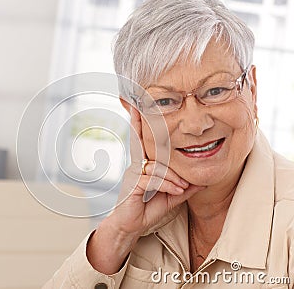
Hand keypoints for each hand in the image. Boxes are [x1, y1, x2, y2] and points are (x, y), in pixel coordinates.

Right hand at [107, 104, 204, 235]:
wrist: (131, 225)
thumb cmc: (148, 208)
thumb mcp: (171, 196)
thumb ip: (183, 187)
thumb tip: (201, 181)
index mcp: (144, 163)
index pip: (143, 139)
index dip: (139, 122)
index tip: (137, 106)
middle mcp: (138, 164)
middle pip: (156, 152)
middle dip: (165, 150)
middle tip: (177, 162)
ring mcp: (134, 172)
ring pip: (158, 167)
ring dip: (173, 179)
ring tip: (181, 189)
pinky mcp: (133, 183)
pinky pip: (154, 179)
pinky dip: (168, 185)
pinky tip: (175, 192)